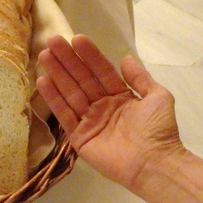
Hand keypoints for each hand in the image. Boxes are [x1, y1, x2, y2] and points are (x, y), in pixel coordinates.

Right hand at [36, 35, 184, 188]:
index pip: (101, 71)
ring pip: (70, 93)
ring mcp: (89, 121)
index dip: (89, 55)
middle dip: (68, 60)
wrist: (154, 164)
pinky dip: (53, 99)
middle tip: (53, 41)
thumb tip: (126, 58)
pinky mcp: (78, 137)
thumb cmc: (159, 130)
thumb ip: (140, 78)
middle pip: (81, 79)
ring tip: (44, 55)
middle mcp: (101, 105)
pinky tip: (43, 81)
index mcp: (120, 96)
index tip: (76, 38)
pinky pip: (64, 114)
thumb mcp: (157, 97)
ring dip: (57, 74)